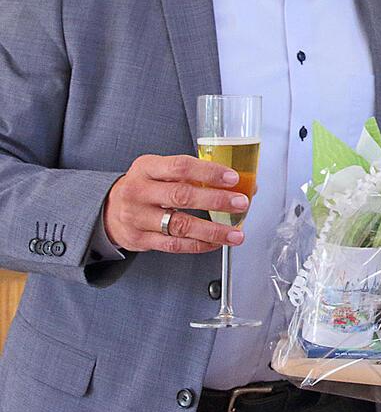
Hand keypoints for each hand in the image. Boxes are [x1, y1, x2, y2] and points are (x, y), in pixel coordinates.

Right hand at [102, 154, 248, 253]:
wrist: (108, 209)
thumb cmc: (144, 186)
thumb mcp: (160, 170)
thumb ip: (194, 174)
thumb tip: (241, 182)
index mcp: (147, 168)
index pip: (181, 167)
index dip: (209, 172)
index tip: (233, 178)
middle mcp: (138, 191)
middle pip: (181, 196)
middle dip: (216, 200)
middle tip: (241, 203)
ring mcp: (136, 217)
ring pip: (179, 225)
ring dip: (213, 230)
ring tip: (235, 233)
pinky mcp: (139, 239)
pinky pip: (174, 244)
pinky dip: (199, 244)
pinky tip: (216, 243)